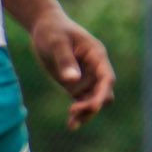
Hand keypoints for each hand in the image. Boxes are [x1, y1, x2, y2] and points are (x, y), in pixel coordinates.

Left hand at [28, 9, 114, 129]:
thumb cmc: (52, 30)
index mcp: (97, 56)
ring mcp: (86, 78)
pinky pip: (81, 102)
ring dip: (86, 113)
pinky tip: (71, 124)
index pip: (107, 79)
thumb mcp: (56, 42)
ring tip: (72, 124)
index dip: (102, 93)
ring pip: (93, 101)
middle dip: (93, 105)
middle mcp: (96, 69)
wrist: (44, 27)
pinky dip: (78, 113)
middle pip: (103, 93)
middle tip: (74, 111)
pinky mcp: (75, 85)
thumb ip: (65, 61)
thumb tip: (72, 81)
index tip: (92, 106)